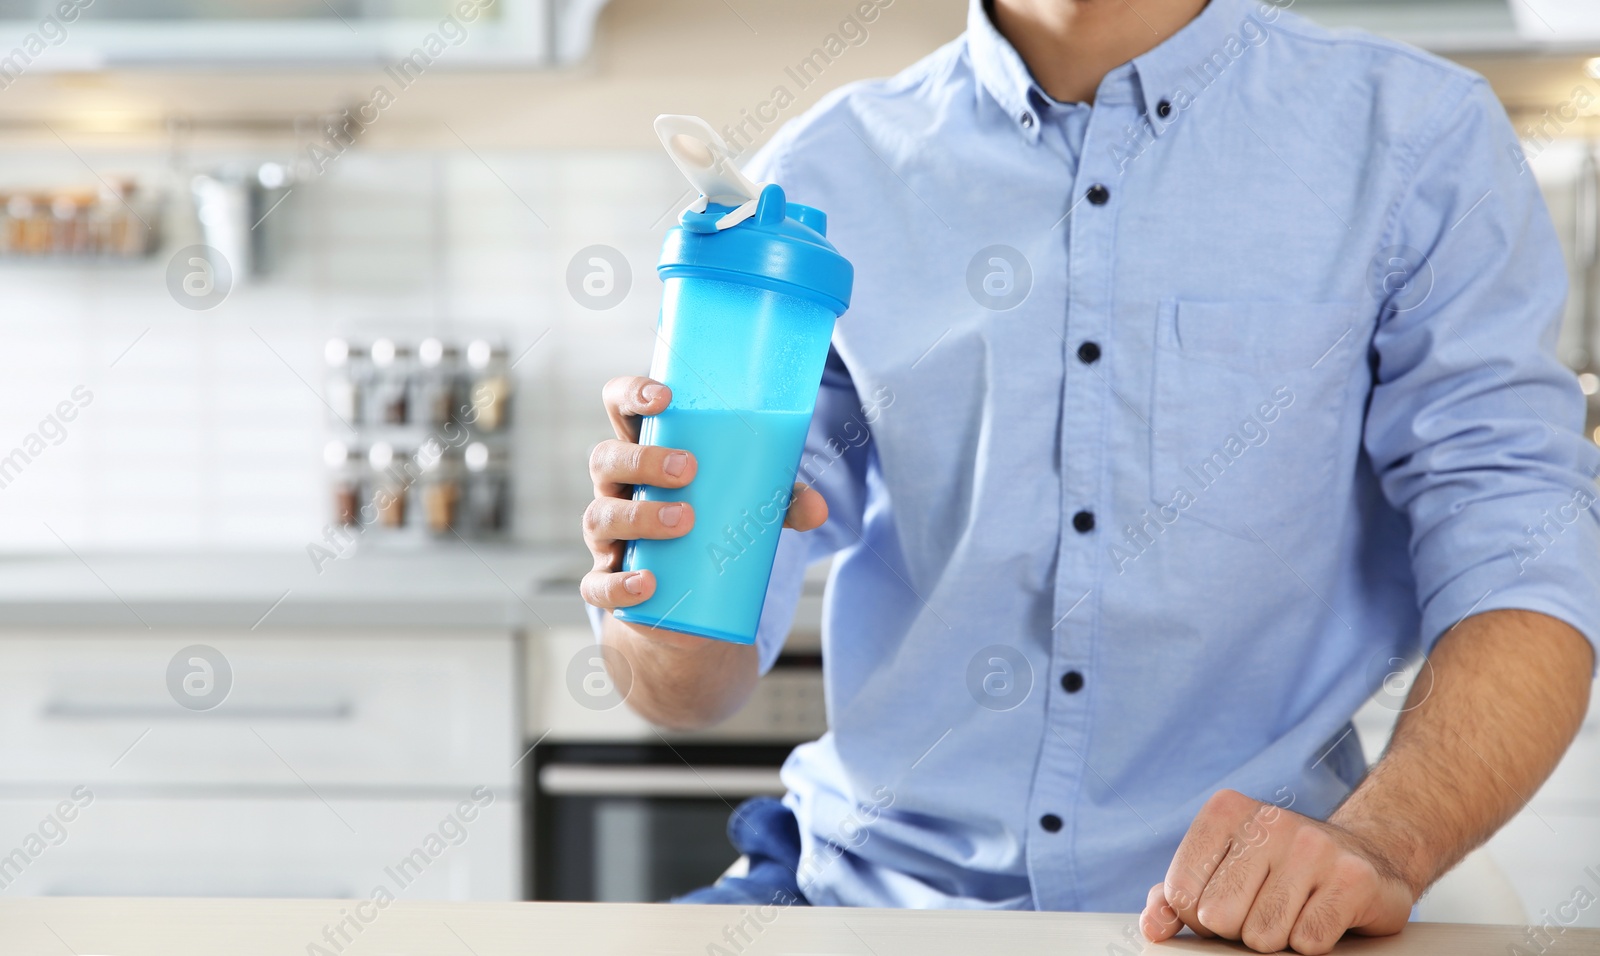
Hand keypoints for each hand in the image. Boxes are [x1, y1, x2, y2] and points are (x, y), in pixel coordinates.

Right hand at [581, 375, 828, 611]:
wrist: (686, 603)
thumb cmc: (714, 528)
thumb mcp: (749, 507)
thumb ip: (784, 502)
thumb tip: (820, 511)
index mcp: (645, 452)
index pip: (619, 407)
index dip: (631, 393)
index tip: (665, 397)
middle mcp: (616, 488)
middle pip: (606, 458)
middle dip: (643, 459)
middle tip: (688, 469)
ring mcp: (606, 535)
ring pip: (600, 516)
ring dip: (639, 515)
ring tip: (684, 520)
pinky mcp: (607, 582)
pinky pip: (597, 583)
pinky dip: (619, 584)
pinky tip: (648, 584)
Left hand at [1139, 789, 1413, 954]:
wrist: (1365, 853)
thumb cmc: (1277, 867)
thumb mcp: (1221, 868)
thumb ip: (1175, 895)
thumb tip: (1153, 928)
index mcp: (1226, 812)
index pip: (1182, 894)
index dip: (1200, 916)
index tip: (1225, 901)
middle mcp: (1269, 821)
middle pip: (1219, 917)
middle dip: (1238, 927)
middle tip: (1264, 906)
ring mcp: (1314, 846)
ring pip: (1263, 936)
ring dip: (1277, 937)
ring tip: (1294, 908)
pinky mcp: (1354, 879)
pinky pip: (1308, 941)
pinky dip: (1311, 941)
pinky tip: (1321, 914)